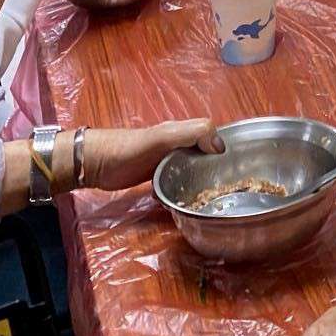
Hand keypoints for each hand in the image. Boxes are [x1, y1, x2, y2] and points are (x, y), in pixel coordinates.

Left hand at [74, 118, 221, 192]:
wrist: (97, 162)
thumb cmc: (130, 148)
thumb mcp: (163, 137)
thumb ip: (192, 133)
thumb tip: (220, 147)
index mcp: (184, 132)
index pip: (213, 135)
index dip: (226, 147)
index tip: (238, 168)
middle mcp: (179, 145)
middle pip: (205, 155)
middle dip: (216, 169)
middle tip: (226, 189)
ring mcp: (167, 161)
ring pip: (192, 170)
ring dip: (199, 182)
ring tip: (208, 199)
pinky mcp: (156, 176)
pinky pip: (177, 182)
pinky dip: (181, 191)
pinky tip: (182, 202)